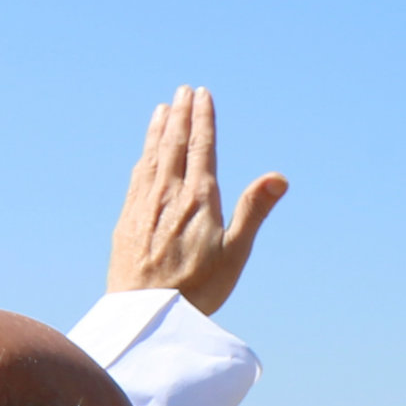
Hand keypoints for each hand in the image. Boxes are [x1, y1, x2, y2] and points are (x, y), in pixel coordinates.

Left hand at [108, 85, 288, 316]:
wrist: (146, 314)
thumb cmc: (197, 289)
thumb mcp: (235, 253)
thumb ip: (254, 210)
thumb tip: (279, 177)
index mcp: (198, 199)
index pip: (201, 147)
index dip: (203, 119)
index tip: (203, 95)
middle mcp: (167, 194)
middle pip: (174, 143)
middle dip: (180, 114)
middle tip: (184, 90)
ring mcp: (143, 205)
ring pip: (152, 156)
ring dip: (159, 129)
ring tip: (163, 108)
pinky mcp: (127, 220)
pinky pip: (137, 176)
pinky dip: (144, 156)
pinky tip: (145, 153)